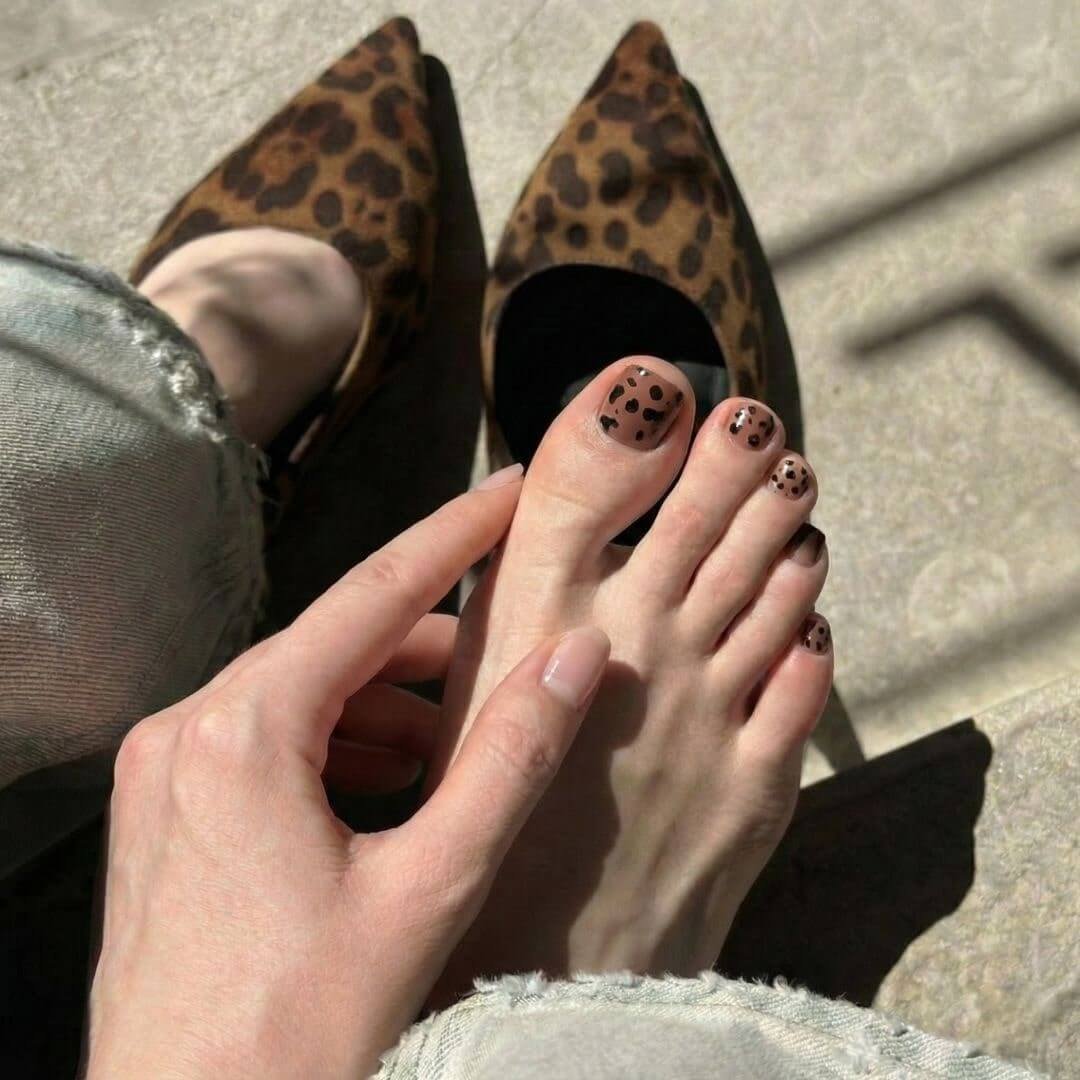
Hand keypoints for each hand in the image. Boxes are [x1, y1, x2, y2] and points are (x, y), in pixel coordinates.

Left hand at [85, 475, 609, 1078]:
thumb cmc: (298, 1035)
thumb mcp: (430, 887)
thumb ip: (509, 758)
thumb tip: (575, 655)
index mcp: (242, 730)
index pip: (374, 593)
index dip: (457, 535)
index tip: (515, 488)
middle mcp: (184, 730)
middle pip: (338, 645)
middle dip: (432, 646)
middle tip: (517, 648)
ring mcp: (163, 771)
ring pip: (304, 695)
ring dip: (389, 705)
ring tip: (469, 739)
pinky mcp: (164, 812)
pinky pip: (269, 742)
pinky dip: (340, 746)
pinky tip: (398, 787)